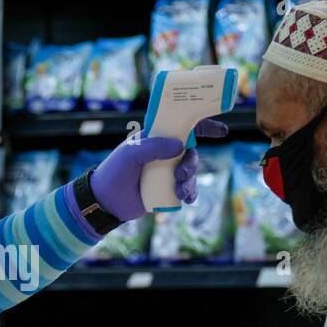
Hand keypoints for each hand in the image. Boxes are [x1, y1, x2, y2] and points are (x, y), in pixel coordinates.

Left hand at [90, 118, 229, 221]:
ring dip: (190, 181)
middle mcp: (164, 152)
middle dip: (191, 164)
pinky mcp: (167, 189)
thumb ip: (154, 146)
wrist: (106, 201)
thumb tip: (180, 146)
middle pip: (190, 152)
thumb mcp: (131, 154)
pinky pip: (187, 189)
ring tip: (179, 191)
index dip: (203, 125)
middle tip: (181, 174)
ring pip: (190, 172)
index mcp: (156, 137)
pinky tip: (187, 199)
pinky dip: (191, 193)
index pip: (182, 125)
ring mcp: (166, 171)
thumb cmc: (114, 171)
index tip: (221, 130)